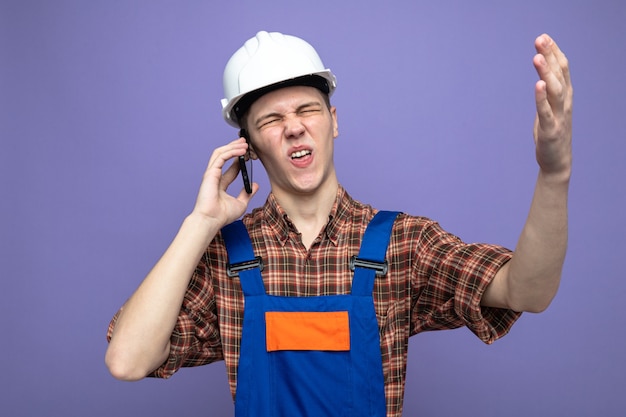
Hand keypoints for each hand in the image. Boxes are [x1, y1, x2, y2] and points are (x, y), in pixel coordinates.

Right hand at [191, 137, 257, 225]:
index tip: (248, 154)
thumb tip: (255, 185)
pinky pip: (221, 157)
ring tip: (244, 143)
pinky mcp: (210, 173)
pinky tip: (241, 150)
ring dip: (233, 147)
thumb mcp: (241, 203)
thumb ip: (247, 193)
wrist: (212, 220)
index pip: (231, 168)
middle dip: (234, 147)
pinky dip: (231, 151)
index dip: (239, 160)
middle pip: (224, 157)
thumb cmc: (222, 215)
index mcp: (220, 184)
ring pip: (221, 153)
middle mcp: (215, 177)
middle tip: (245, 142)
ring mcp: (211, 174)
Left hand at [532, 34, 572, 179]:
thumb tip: (543, 72)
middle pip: (559, 75)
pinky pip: (545, 111)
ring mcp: (559, 116)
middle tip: (540, 39)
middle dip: (550, 56)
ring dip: (546, 72)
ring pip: (554, 90)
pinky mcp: (550, 130)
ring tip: (537, 57)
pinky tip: (537, 85)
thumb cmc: (551, 132)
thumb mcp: (550, 107)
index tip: (544, 37)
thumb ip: (548, 91)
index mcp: (564, 96)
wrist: (557, 161)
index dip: (554, 53)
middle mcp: (564, 103)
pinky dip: (541, 98)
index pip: (562, 69)